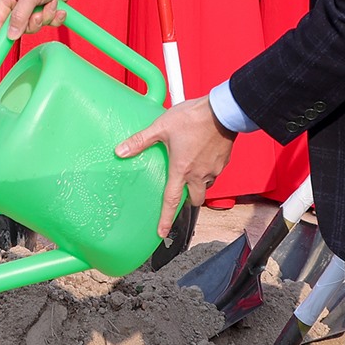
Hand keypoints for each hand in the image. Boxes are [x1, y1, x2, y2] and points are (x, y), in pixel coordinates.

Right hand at [0, 0, 90, 38]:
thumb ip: (20, 16)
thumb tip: (11, 34)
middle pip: (19, 26)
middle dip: (33, 22)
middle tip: (39, 13)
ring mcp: (33, 4)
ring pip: (35, 25)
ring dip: (46, 17)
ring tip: (52, 4)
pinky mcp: (47, 7)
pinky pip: (48, 22)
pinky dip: (55, 16)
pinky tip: (59, 6)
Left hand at [115, 96, 235, 230]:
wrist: (222, 111)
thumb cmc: (192, 118)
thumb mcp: (161, 127)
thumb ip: (140, 141)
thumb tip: (120, 151)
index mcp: (181, 170)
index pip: (171, 201)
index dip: (165, 219)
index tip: (162, 233)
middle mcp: (199, 175)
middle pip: (194, 199)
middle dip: (188, 200)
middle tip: (181, 193)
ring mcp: (214, 170)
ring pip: (205, 185)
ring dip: (198, 183)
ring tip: (190, 169)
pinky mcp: (223, 162)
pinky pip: (215, 173)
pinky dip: (207, 170)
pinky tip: (202, 156)